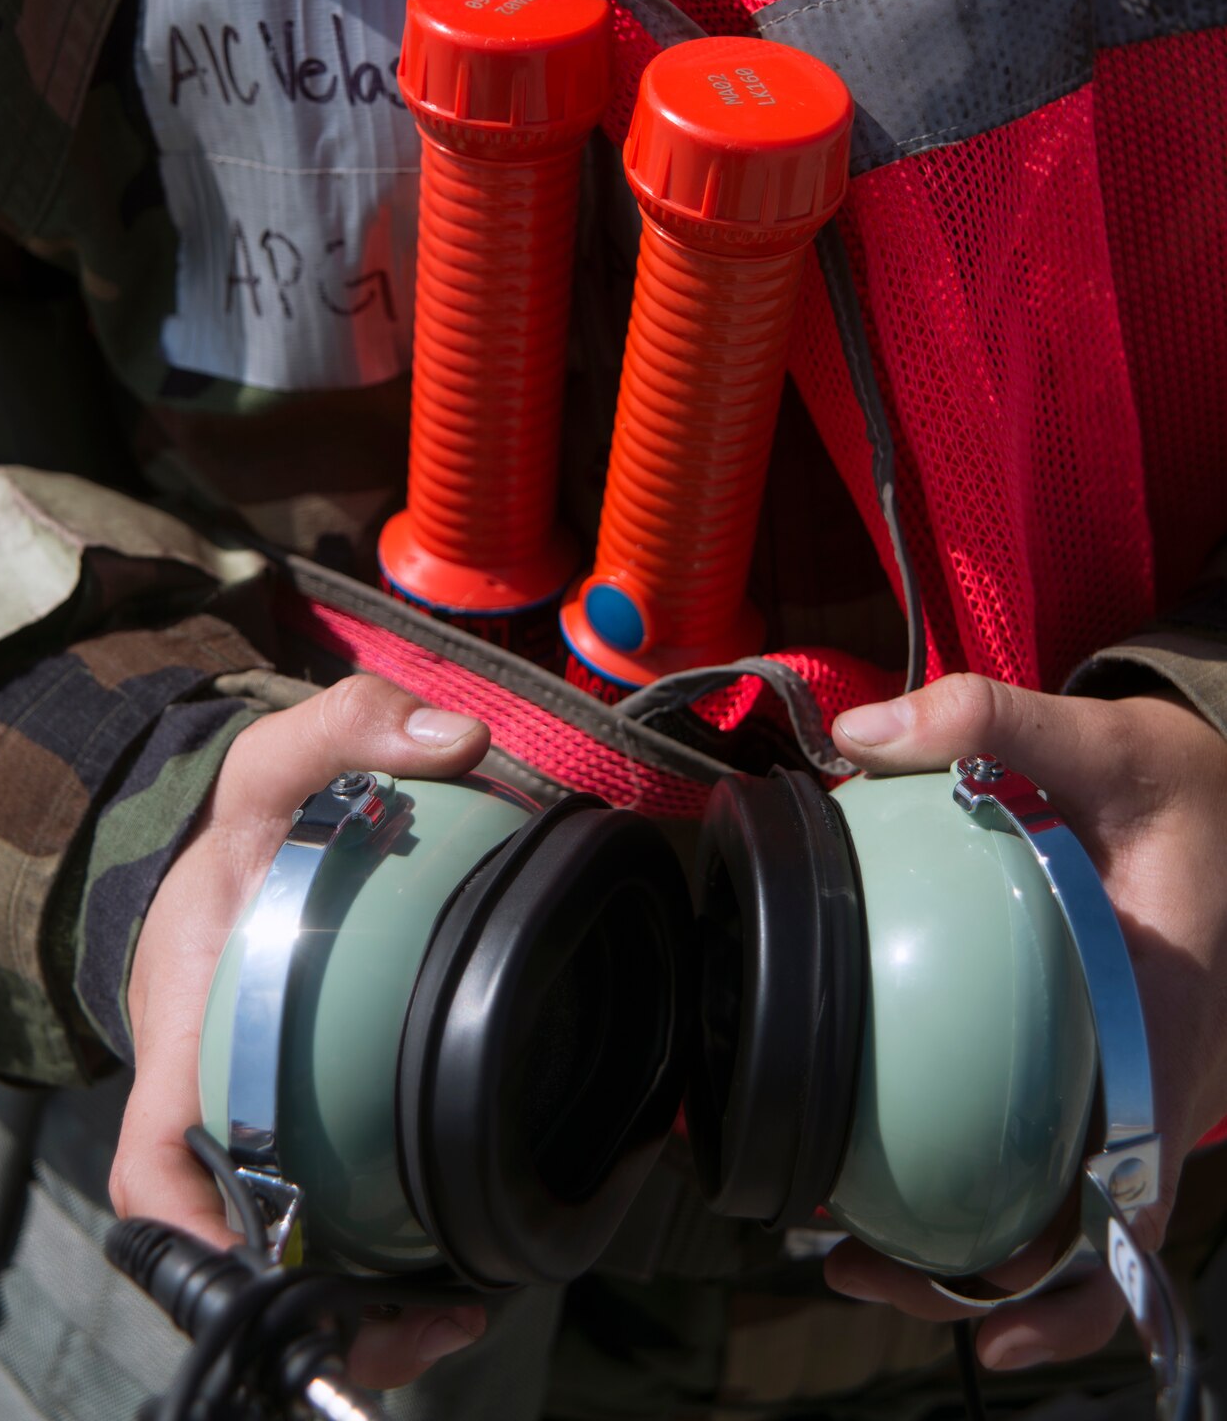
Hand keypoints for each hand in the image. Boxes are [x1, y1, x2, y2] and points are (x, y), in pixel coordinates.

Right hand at [110, 675, 492, 1388]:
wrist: (226, 858)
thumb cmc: (240, 835)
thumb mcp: (273, 762)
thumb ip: (349, 728)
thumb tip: (463, 743)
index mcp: (182, 1038)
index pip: (152, 1159)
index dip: (190, 1230)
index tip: (270, 1264)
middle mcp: (207, 1106)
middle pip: (237, 1240)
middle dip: (321, 1299)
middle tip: (432, 1311)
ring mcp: (252, 1129)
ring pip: (295, 1250)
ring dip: (367, 1302)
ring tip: (460, 1309)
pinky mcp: (300, 1130)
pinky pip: (337, 1208)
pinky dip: (393, 1249)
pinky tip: (470, 1267)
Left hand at [824, 673, 1226, 1373]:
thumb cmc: (1186, 786)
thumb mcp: (1106, 742)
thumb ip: (992, 724)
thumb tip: (862, 732)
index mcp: (1177, 1030)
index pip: (1137, 1190)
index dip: (1070, 1278)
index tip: (983, 1315)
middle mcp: (1166, 1084)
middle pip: (1085, 1233)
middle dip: (979, 1280)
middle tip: (855, 1265)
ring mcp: (1140, 1088)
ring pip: (1065, 1208)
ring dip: (969, 1246)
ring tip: (852, 1249)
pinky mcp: (1111, 1071)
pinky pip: (1054, 1149)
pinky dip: (986, 1178)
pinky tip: (898, 1167)